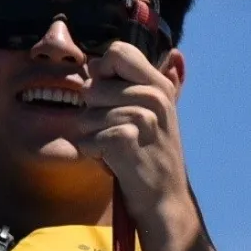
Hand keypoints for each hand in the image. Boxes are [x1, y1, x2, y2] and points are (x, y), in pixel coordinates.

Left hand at [78, 43, 189, 217]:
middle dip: (94, 112)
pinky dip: (93, 153)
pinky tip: (113, 161)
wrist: (165, 199)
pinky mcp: (125, 140)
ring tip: (117, 148)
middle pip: (93, 86)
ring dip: (93, 135)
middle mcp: (154, 96)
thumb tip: (107, 61)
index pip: (118, 51)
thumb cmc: (152, 155)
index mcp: (159, 84)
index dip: (104, 70)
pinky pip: (87, 138)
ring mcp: (142, 117)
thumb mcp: (155, 113)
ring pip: (86, 115)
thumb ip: (134, 84)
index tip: (110, 94)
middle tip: (119, 131)